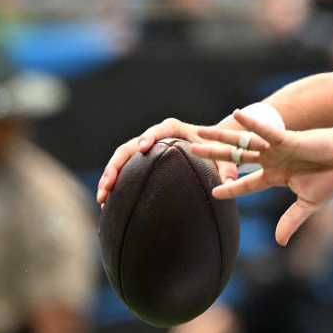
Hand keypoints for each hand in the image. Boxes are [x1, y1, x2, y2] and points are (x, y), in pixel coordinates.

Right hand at [96, 117, 238, 205]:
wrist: (208, 146)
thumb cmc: (217, 150)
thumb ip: (228, 170)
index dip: (150, 136)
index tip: (143, 147)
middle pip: (131, 146)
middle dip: (117, 165)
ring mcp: (145, 147)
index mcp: (174, 128)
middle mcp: (155, 135)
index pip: (160, 129)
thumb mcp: (224, 158)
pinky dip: (115, 184)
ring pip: (121, 159)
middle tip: (109, 184)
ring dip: (109, 177)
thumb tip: (230, 186)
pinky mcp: (140, 161)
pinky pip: (124, 170)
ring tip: (102, 198)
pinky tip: (108, 203)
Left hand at [191, 109, 332, 244]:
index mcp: (277, 175)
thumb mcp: (309, 203)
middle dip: (214, 155)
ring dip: (222, 138)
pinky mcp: (287, 138)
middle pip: (237, 158)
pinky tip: (235, 115)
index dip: (231, 187)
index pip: (248, 183)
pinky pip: (265, 130)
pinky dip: (251, 123)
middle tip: (192, 151)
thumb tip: (279, 242)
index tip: (213, 192)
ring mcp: (277, 147)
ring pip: (244, 143)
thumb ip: (291, 220)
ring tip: (201, 132)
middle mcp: (273, 159)